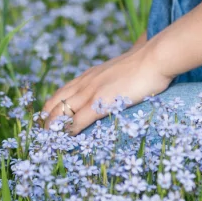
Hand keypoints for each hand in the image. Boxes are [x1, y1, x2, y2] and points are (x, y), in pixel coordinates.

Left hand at [39, 40, 173, 135]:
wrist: (155, 57)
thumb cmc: (146, 64)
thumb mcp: (123, 71)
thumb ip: (115, 79)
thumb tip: (120, 84)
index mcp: (90, 75)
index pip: (61, 93)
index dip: (52, 108)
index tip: (50, 122)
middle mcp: (85, 82)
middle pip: (54, 104)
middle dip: (46, 121)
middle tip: (45, 137)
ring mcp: (91, 92)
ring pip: (60, 113)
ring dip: (53, 129)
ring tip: (50, 142)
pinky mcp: (100, 103)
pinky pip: (77, 121)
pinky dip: (69, 132)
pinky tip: (67, 140)